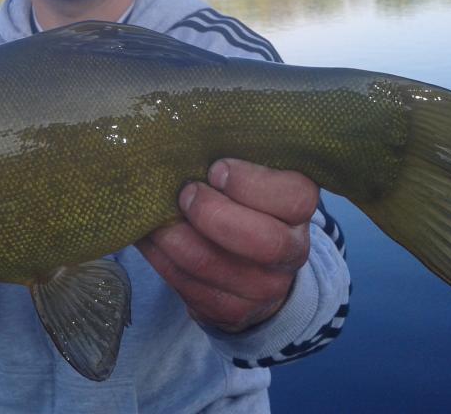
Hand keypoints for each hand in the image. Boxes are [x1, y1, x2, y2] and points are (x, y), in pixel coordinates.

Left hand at [136, 159, 316, 332]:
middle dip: (211, 213)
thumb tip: (185, 139)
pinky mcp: (230, 312)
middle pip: (262, 241)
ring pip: (209, 264)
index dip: (250, 183)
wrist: (254, 271)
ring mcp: (264, 289)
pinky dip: (160, 257)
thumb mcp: (252, 178)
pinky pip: (186, 285)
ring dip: (171, 235)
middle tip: (184, 193)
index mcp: (300, 210)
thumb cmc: (243, 204)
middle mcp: (292, 253)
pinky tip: (150, 238)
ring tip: (153, 213)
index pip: (293, 198)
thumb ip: (233, 162)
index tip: (216, 168)